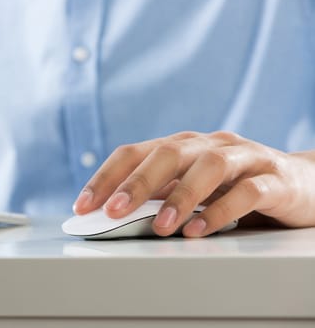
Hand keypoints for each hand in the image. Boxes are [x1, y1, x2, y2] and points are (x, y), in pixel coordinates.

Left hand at [72, 131, 314, 236]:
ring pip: (210, 166)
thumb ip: (158, 196)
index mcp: (183, 145)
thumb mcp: (191, 188)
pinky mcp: (275, 178)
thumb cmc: (234, 186)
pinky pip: (248, 191)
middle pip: (169, 153)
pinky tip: (200, 231)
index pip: (135, 152)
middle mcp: (210, 144)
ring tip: (161, 227)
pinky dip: (221, 210)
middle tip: (113, 212)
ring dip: (182, 196)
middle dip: (137, 183)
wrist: (301, 183)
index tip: (83, 206)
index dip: (106, 177)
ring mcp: (244, 157)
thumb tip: (113, 214)